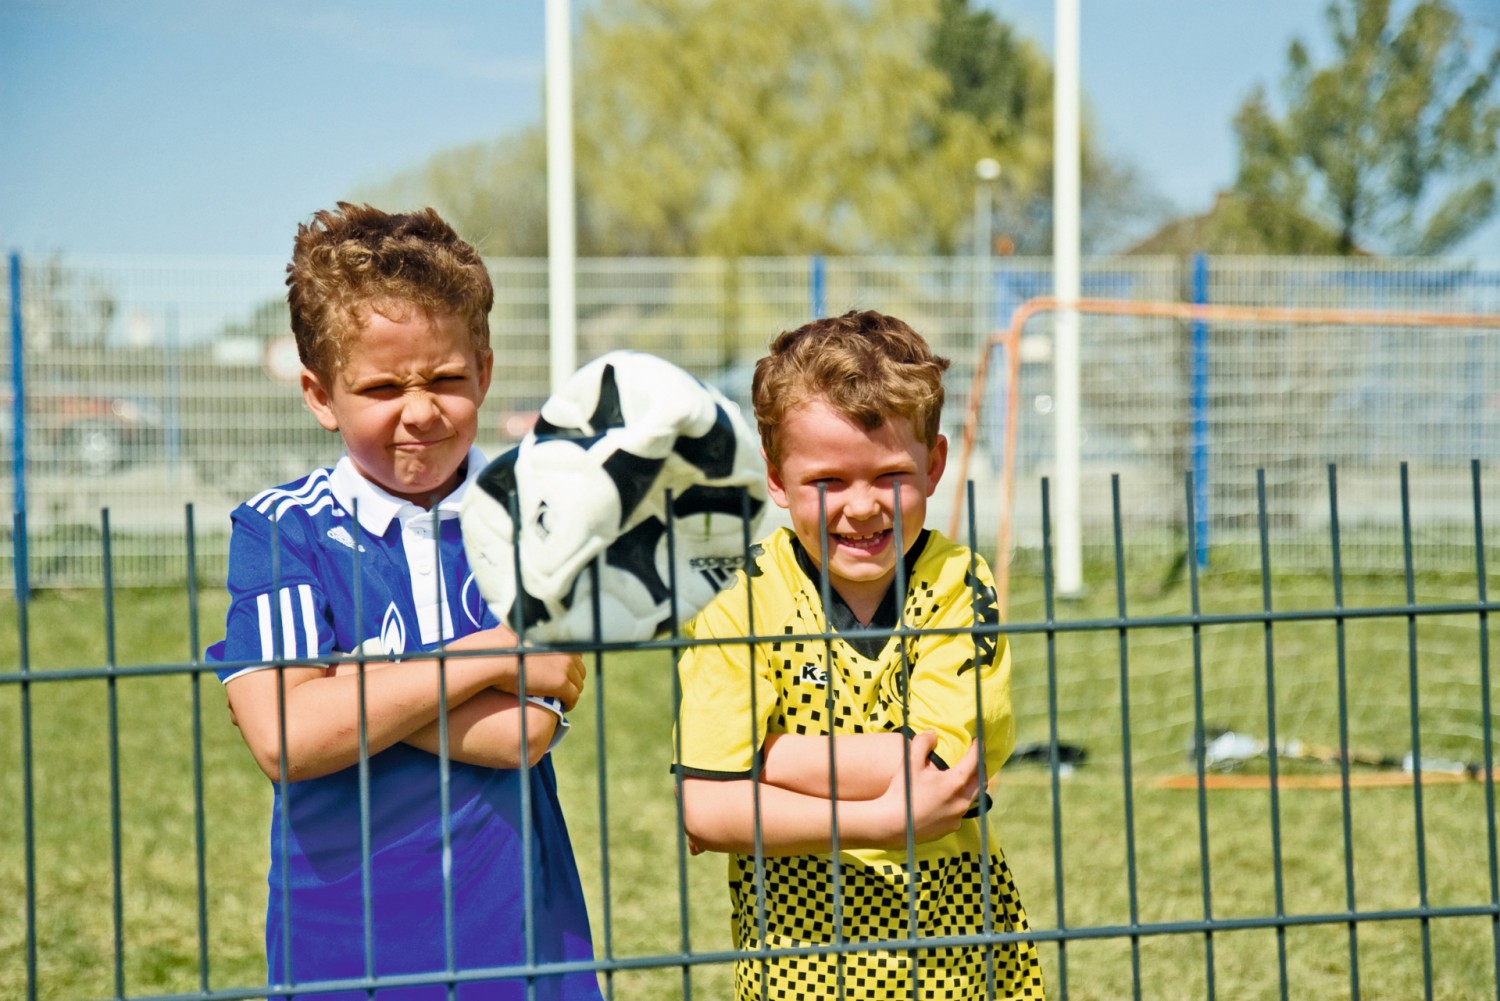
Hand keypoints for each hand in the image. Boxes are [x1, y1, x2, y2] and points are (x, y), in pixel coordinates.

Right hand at [445, 627, 586, 710]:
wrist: (498, 658)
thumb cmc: (501, 647)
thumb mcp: (519, 634)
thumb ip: (528, 634)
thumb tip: (517, 630)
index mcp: (559, 640)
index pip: (575, 656)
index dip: (569, 667)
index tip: (561, 675)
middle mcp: (567, 652)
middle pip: (579, 670)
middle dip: (572, 680)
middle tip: (562, 690)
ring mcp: (566, 668)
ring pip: (578, 685)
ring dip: (571, 693)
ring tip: (561, 700)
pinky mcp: (561, 684)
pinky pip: (573, 697)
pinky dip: (570, 703)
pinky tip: (563, 707)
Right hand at [875, 731, 980, 846]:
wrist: (891, 824)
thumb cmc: (902, 792)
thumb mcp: (910, 762)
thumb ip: (923, 743)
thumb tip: (932, 734)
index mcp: (955, 783)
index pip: (975, 761)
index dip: (978, 748)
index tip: (978, 740)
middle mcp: (961, 801)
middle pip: (981, 782)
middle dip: (980, 769)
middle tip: (975, 759)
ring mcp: (957, 817)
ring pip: (971, 798)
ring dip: (970, 787)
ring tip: (963, 779)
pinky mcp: (950, 828)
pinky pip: (960, 813)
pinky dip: (958, 803)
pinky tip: (947, 800)